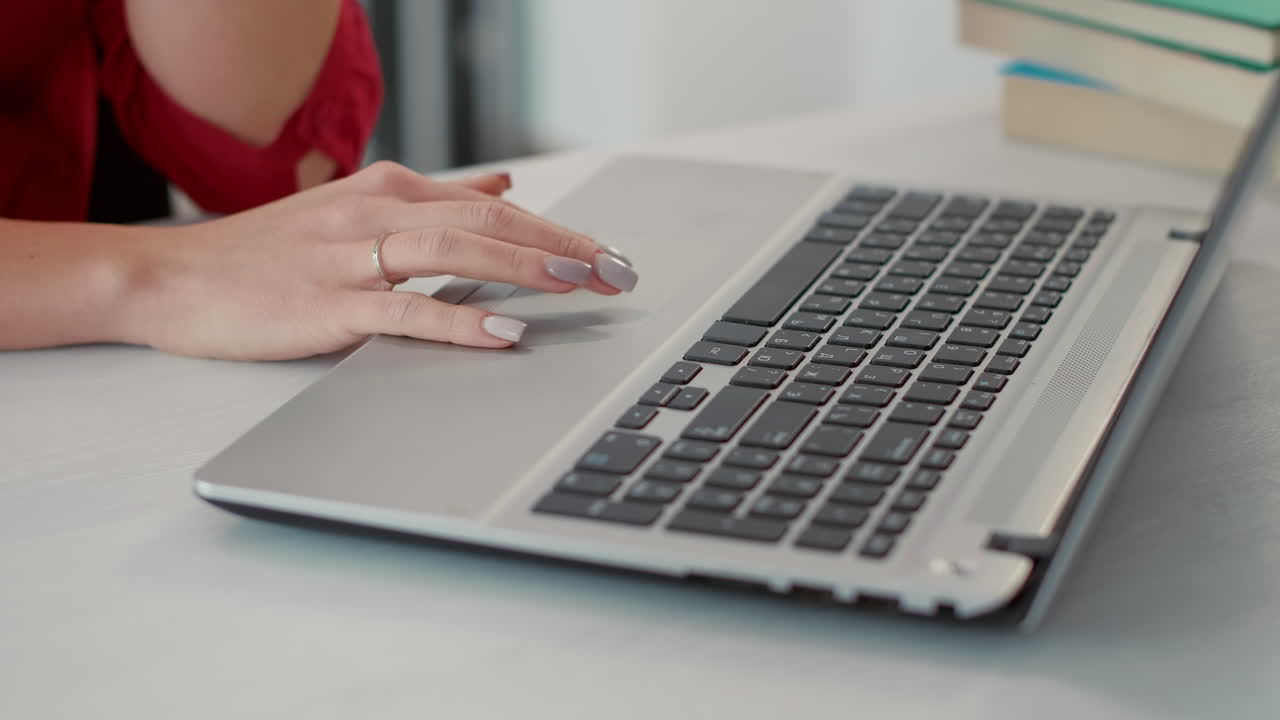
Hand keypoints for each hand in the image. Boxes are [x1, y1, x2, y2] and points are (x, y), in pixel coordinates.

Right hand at [120, 162, 636, 360]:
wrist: (177, 279)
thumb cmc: (270, 253)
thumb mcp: (358, 211)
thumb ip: (434, 201)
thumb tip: (504, 188)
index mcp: (390, 190)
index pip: (493, 205)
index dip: (557, 229)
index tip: (608, 254)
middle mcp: (377, 211)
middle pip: (489, 220)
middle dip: (562, 245)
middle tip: (617, 271)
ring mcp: (352, 256)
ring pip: (456, 249)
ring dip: (524, 265)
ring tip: (578, 283)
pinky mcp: (329, 303)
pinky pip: (406, 308)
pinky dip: (460, 317)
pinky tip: (505, 329)